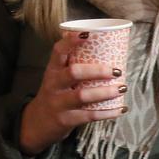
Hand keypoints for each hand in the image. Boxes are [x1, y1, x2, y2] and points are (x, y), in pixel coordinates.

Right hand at [18, 32, 125, 156]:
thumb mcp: (57, 78)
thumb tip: (104, 49)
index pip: (58, 51)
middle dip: (97, 70)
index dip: (71, 41)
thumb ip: (73, 65)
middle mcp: (53, 84)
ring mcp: (58, 103)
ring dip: (105, 92)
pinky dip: (107, 113)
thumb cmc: (55, 95)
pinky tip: (120, 108)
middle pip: (74, 72)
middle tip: (117, 70)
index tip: (88, 34)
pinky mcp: (65, 120)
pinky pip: (89, 116)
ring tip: (122, 88)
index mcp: (52, 70)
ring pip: (82, 96)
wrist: (36, 124)